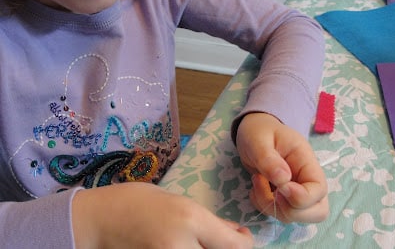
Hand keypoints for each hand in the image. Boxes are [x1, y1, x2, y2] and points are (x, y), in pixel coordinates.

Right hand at [72, 182, 253, 248]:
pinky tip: (187, 248)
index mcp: (190, 220)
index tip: (242, 236)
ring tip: (201, 243)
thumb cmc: (136, 201)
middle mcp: (183, 247)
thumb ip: (209, 221)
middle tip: (222, 241)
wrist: (99, 219)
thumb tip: (237, 234)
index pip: (236, 246)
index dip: (246, 244)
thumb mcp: (177, 200)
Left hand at [236, 113, 328, 222]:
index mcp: (306, 161)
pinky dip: (264, 206)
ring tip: (257, 181)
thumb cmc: (259, 132)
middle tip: (271, 191)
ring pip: (296, 216)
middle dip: (291, 210)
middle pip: (317, 211)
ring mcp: (297, 190)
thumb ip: (269, 159)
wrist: (254, 132)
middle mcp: (306, 179)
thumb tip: (284, 179)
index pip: (319, 189)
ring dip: (272, 207)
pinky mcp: (284, 197)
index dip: (301, 198)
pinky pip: (279, 213)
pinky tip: (256, 187)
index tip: (280, 189)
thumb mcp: (258, 140)